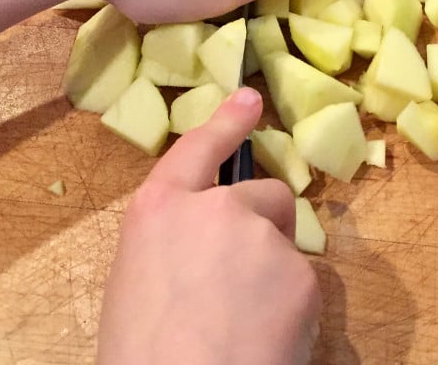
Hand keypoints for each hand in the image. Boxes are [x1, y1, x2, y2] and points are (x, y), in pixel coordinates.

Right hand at [96, 88, 321, 364]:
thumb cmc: (142, 350)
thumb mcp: (135, 282)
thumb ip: (172, 244)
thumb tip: (198, 249)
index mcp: (160, 209)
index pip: (199, 149)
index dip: (227, 122)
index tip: (250, 99)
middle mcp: (215, 209)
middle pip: (264, 195)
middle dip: (264, 224)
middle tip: (244, 277)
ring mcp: (263, 237)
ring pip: (285, 243)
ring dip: (274, 271)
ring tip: (245, 322)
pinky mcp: (301, 274)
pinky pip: (302, 284)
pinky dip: (291, 308)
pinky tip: (264, 339)